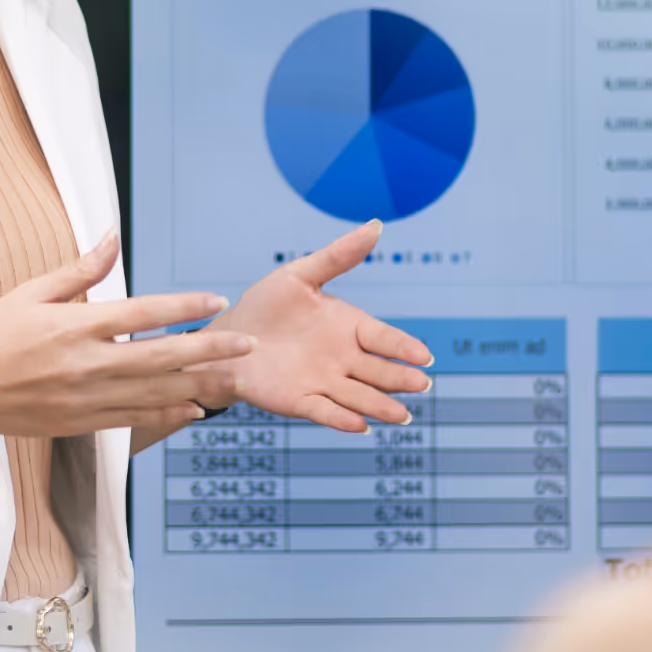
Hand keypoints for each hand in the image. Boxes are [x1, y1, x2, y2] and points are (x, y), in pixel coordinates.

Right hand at [0, 231, 257, 438]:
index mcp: (73, 324)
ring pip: (153, 392)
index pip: (141, 312)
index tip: (215, 300)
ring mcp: (83, 397)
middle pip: (160, 356)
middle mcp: (84, 362)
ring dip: (198, 384)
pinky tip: (193, 408)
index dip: (183, 306)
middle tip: (246, 345)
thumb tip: (113, 235)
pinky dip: (166, 414)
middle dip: (209, 350)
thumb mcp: (31, 292)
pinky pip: (132, 418)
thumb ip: (80, 268)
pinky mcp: (78, 422)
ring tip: (233, 378)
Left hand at [210, 220, 433, 433]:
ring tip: (401, 415)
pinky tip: (360, 426)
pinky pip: (324, 411)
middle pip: (378, 371)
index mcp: (348, 327)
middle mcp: (342, 358)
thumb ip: (338, 256)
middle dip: (400, 378)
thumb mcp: (300, 275)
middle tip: (422, 385)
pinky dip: (341, 418)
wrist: (227, 338)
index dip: (403, 347)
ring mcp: (324, 382)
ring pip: (358, 396)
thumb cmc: (265, 306)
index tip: (424, 355)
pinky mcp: (300, 401)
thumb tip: (376, 226)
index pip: (383, 339)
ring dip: (380, 406)